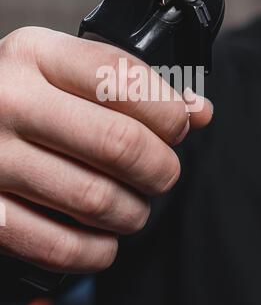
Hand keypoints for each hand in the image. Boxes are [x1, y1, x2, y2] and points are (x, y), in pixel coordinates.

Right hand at [0, 27, 212, 272]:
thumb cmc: (20, 94)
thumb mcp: (63, 69)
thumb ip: (129, 83)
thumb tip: (197, 111)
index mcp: (35, 54)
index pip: (124, 78)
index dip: (168, 109)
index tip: (179, 125)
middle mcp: (11, 101)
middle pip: (120, 144)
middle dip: (161, 166)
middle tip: (162, 171)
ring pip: (96, 199)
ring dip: (134, 211)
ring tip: (133, 204)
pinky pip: (58, 245)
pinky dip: (97, 250)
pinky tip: (104, 238)